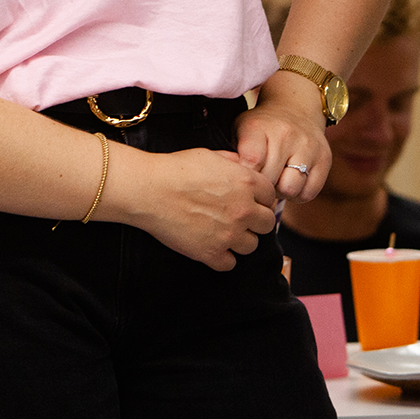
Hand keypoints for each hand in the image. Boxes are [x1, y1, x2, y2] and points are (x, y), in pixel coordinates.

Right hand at [113, 146, 276, 270]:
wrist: (148, 190)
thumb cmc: (174, 169)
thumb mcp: (210, 155)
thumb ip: (234, 163)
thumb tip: (244, 168)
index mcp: (245, 182)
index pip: (271, 196)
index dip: (260, 198)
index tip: (249, 200)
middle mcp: (243, 209)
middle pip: (267, 224)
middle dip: (254, 220)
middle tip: (237, 217)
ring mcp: (228, 234)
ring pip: (251, 246)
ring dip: (240, 240)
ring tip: (223, 232)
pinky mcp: (211, 253)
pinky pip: (230, 264)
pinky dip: (222, 257)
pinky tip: (211, 245)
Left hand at [237, 78, 331, 203]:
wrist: (295, 108)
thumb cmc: (261, 128)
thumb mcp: (240, 131)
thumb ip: (234, 156)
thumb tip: (235, 186)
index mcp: (258, 127)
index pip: (251, 161)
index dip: (247, 177)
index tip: (245, 176)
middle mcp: (285, 135)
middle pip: (269, 180)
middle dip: (262, 186)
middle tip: (261, 179)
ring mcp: (307, 147)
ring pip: (290, 189)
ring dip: (281, 192)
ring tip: (276, 181)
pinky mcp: (324, 159)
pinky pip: (309, 193)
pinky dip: (298, 194)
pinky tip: (291, 181)